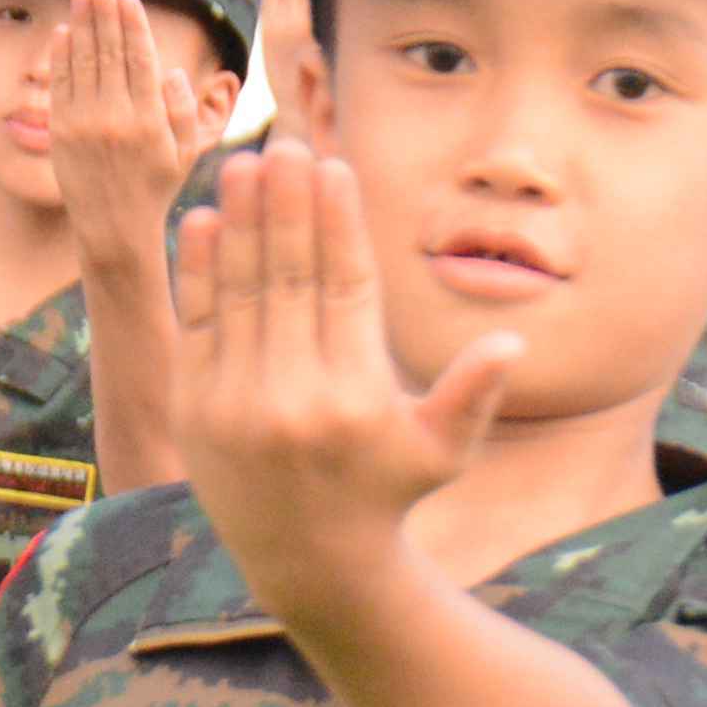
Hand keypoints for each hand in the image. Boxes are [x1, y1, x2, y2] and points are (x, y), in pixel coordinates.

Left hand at [38, 0, 200, 255]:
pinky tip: (64, 30)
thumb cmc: (155, 189)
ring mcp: (84, 124)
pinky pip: (60, 84)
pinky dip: (61, 55)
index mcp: (149, 121)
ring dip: (80, 22)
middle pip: (108, 51)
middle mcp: (115, 118)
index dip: (132, 25)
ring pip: (82, 61)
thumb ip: (182, 112)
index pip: (140, 60)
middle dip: (103, 12)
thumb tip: (172, 71)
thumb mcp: (184, 154)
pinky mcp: (60, 131)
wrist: (113, 230)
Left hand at [167, 137, 513, 613]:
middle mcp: (294, 399)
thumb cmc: (388, 493)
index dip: (338, 222)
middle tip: (287, 142)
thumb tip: (510, 342)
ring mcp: (238, 404)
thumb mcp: (443, 451)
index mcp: (356, 398)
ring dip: (243, 221)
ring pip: (241, 292)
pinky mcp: (197, 410)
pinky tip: (207, 218)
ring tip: (247, 162)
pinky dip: (199, 270)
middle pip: (290, 278)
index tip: (334, 166)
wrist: (311, 564)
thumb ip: (472, 394)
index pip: (345, 289)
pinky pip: (198, 325)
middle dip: (289, 204)